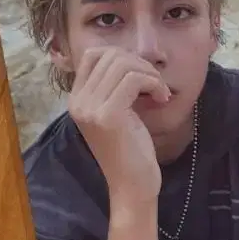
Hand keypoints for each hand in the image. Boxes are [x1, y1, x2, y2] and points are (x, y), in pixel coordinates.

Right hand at [67, 48, 169, 215]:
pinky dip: (154, 84)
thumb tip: (129, 56)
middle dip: (141, 64)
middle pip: (112, 55)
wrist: (132, 185)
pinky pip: (135, 79)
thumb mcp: (118, 110)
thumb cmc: (130, 148)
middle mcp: (77, 102)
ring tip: (159, 93)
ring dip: (150, 74)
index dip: (123, 55)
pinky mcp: (107, 116)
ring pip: (124, 64)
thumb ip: (115, 85)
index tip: (141, 76)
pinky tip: (162, 99)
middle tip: (155, 85)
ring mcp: (90, 109)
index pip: (94, 54)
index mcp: (77, 99)